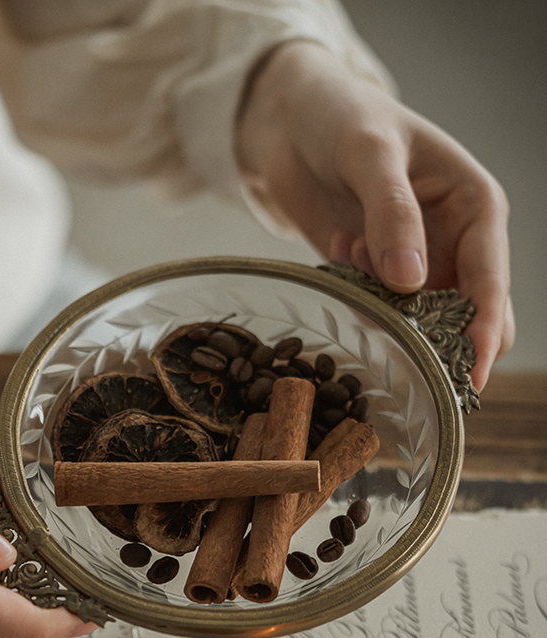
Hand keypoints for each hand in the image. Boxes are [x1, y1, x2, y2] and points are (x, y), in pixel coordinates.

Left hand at [236, 41, 512, 389]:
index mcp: (474, 207)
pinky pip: (374, 308)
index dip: (484, 329)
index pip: (491, 281)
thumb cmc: (343, 117)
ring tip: (353, 249)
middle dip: (439, 336)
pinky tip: (340, 246)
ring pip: (418, 319)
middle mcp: (450, 242)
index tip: (471, 374)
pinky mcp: (371, 273)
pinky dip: (357, 295)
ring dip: (385, 307)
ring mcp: (411, 262)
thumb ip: (391, 214)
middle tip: (394, 331)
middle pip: (467, 315)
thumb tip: (410, 282)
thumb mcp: (370, 152)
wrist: (292, 124)